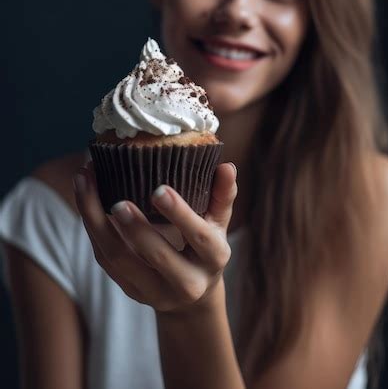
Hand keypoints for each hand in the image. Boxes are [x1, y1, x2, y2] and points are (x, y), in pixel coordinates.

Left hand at [73, 162, 237, 313]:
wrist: (192, 296)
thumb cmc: (205, 247)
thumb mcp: (219, 223)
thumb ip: (222, 195)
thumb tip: (227, 165)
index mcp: (213, 259)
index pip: (199, 237)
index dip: (180, 214)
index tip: (158, 190)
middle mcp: (187, 282)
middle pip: (157, 256)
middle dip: (135, 227)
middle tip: (116, 199)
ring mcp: (156, 291)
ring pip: (120, 260)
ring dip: (98, 223)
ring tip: (86, 185)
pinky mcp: (131, 291)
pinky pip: (106, 261)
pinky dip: (93, 230)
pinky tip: (86, 200)